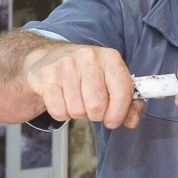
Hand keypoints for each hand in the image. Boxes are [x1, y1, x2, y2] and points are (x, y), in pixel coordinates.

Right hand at [25, 42, 142, 128]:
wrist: (52, 57)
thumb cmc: (88, 73)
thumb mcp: (113, 81)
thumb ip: (130, 103)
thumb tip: (132, 121)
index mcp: (111, 58)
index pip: (122, 91)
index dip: (119, 113)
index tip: (113, 120)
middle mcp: (88, 58)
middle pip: (97, 105)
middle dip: (97, 115)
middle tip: (93, 108)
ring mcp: (65, 65)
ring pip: (77, 111)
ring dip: (79, 114)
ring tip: (78, 101)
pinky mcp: (46, 76)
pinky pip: (59, 111)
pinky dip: (62, 114)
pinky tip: (64, 100)